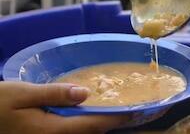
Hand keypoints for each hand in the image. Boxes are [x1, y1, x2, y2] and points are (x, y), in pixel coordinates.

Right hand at [0, 81, 129, 133]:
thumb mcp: (23, 93)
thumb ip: (54, 94)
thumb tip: (85, 93)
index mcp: (51, 129)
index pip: (91, 125)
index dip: (114, 119)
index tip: (132, 111)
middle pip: (90, 133)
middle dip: (110, 122)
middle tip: (128, 108)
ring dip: (98, 124)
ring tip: (114, 110)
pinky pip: (71, 132)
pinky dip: (85, 124)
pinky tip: (88, 112)